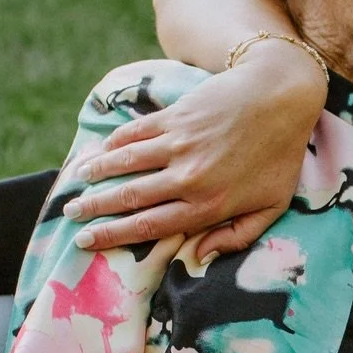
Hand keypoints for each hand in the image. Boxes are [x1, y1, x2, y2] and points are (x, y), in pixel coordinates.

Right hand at [64, 43, 326, 256]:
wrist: (280, 96)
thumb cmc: (280, 156)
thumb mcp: (272, 206)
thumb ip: (237, 237)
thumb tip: (201, 257)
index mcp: (208, 206)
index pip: (149, 226)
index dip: (112, 235)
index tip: (86, 241)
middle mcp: (188, 178)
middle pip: (128, 198)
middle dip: (95, 209)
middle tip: (72, 216)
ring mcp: (178, 145)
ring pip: (124, 164)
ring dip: (96, 174)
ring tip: (77, 184)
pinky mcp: (174, 117)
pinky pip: (134, 134)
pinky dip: (113, 144)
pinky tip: (100, 152)